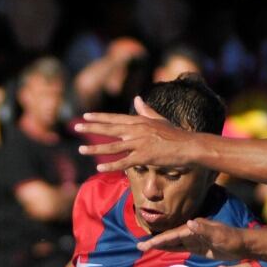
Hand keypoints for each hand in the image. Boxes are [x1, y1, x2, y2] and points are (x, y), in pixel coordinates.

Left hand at [76, 97, 194, 172]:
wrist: (190, 146)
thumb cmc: (176, 134)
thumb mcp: (159, 120)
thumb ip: (146, 111)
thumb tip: (137, 99)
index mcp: (140, 121)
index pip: (115, 118)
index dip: (99, 117)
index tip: (85, 116)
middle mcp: (137, 130)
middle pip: (110, 129)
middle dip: (91, 128)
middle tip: (75, 126)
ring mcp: (140, 143)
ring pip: (113, 146)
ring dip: (95, 148)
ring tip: (81, 149)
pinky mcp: (144, 157)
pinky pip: (124, 162)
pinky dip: (111, 165)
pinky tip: (99, 167)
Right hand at [138, 217, 247, 259]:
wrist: (244, 245)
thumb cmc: (233, 239)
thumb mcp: (219, 235)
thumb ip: (204, 229)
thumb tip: (189, 223)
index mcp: (195, 228)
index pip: (172, 235)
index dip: (158, 240)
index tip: (146, 245)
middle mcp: (192, 231)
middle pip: (169, 238)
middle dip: (154, 243)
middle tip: (139, 248)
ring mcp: (195, 239)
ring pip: (173, 243)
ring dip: (160, 245)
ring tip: (145, 248)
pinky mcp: (199, 247)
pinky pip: (181, 248)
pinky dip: (171, 249)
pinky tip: (163, 250)